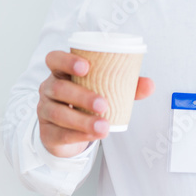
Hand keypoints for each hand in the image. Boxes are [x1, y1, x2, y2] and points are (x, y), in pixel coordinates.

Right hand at [37, 50, 154, 157]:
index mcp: (61, 73)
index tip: (86, 67)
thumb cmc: (85, 102)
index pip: (54, 59)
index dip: (66, 61)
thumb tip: (150, 84)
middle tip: (104, 104)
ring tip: (103, 126)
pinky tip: (93, 136)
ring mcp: (44, 111)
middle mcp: (48, 89)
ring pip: (59, 113)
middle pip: (58, 88)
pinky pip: (60, 133)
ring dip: (82, 120)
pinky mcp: (47, 132)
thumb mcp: (104, 91)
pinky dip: (78, 135)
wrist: (67, 132)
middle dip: (81, 95)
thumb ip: (126, 86)